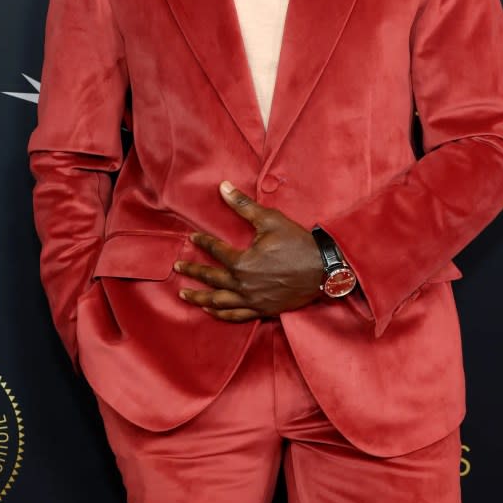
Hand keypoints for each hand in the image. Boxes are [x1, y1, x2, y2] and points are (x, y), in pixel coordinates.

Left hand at [174, 181, 323, 321]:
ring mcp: (253, 300)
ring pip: (219, 302)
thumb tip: (223, 187)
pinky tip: (211, 311)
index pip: (215, 250)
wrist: (324, 270)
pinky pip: (236, 315)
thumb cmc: (297, 243)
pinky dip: (221, 314)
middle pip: (211, 279)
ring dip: (200, 298)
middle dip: (192, 273)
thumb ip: (243, 206)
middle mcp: (243, 284)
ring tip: (185, 295)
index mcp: (242, 262)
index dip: (202, 243)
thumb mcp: (270, 220)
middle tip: (177, 269)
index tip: (191, 239)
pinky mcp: (263, 310)